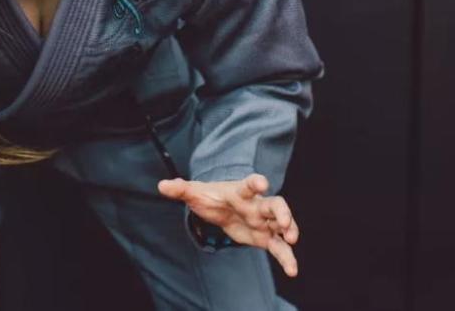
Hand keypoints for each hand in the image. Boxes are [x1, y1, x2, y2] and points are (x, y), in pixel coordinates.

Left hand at [158, 173, 300, 276]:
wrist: (221, 207)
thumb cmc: (211, 197)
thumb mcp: (195, 194)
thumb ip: (181, 189)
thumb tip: (162, 185)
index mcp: (241, 192)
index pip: (250, 184)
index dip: (256, 182)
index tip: (262, 183)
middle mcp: (257, 204)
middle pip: (275, 203)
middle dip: (282, 212)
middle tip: (285, 224)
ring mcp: (264, 221)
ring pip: (283, 224)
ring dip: (290, 232)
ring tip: (292, 243)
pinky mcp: (265, 237)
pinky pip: (279, 247)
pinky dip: (286, 257)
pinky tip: (292, 271)